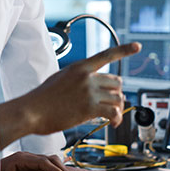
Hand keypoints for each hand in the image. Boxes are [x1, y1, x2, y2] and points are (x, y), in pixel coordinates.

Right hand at [0, 42, 139, 147]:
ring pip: (117, 98)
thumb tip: (90, 84)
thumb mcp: (60, 78)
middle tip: (110, 104)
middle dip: (115, 94)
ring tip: (111, 117)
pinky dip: (116, 119)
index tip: (137, 47)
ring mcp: (89, 92)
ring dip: (117, 108)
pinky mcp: (90, 108)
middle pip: (116, 82)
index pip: (106, 55)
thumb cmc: (42, 98)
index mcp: (79, 67)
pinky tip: (112, 123)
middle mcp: (87, 77)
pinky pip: (113, 112)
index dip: (124, 50)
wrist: (32, 111)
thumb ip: (77, 78)